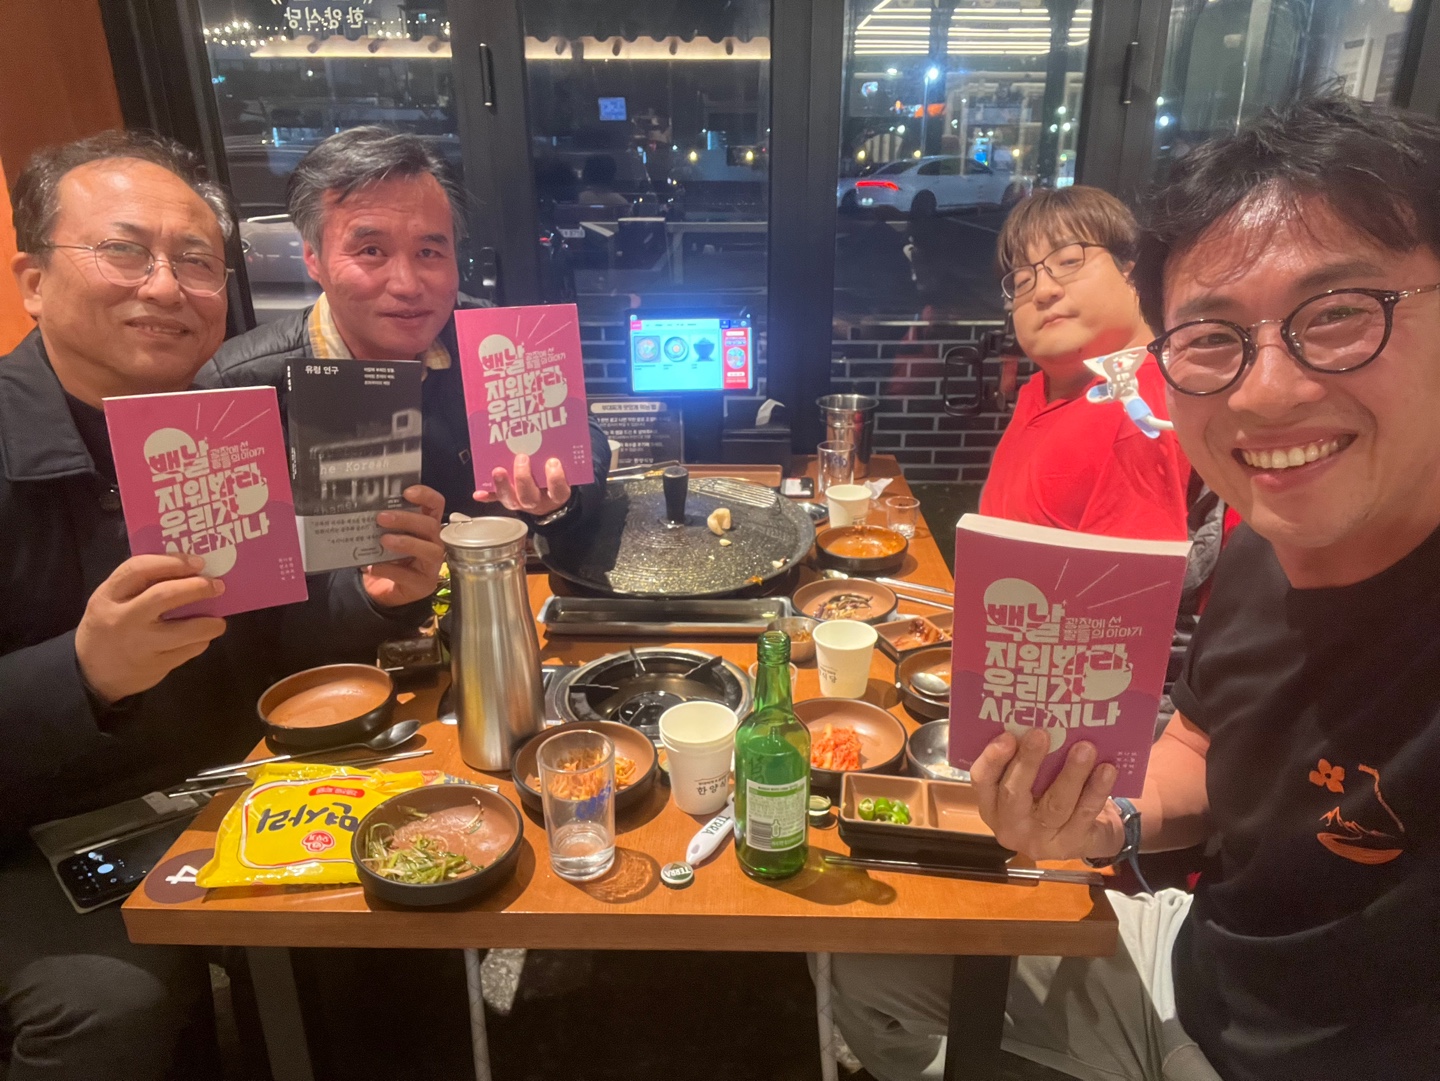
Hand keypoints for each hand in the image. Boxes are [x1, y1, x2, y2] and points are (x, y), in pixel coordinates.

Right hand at [75, 554, 227, 704]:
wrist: (92, 673)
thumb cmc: (110, 626)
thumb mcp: (112, 600)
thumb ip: (140, 584)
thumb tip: (189, 569)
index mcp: (109, 596)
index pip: (139, 568)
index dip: (173, 562)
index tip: (198, 562)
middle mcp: (124, 618)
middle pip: (166, 595)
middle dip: (197, 588)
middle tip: (217, 586)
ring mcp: (140, 644)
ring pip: (185, 630)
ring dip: (210, 623)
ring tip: (218, 621)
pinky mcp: (155, 666)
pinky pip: (188, 651)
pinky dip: (201, 642)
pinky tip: (201, 637)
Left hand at [362, 485, 445, 607]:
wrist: (384, 591)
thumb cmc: (388, 558)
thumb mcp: (387, 536)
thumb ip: (384, 524)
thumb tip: (364, 508)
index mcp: (426, 526)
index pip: (435, 505)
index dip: (425, 496)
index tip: (407, 492)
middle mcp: (434, 543)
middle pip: (430, 526)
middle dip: (407, 519)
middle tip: (381, 517)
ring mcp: (432, 565)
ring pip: (429, 550)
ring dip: (406, 542)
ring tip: (383, 540)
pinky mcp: (423, 584)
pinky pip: (408, 575)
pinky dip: (388, 569)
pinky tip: (372, 566)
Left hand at [475, 454, 570, 516]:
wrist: (548, 500)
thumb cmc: (554, 477)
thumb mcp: (562, 471)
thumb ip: (559, 460)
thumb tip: (558, 442)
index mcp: (555, 494)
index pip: (558, 491)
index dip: (555, 478)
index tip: (553, 461)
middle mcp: (537, 501)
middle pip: (529, 497)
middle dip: (523, 478)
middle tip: (522, 457)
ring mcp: (520, 502)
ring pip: (510, 499)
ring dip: (502, 485)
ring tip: (498, 470)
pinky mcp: (507, 499)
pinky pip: (495, 498)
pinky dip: (487, 495)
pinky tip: (479, 493)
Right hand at [970, 729, 1119, 861]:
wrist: (1085, 838)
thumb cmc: (1049, 797)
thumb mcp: (1031, 783)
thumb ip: (1025, 761)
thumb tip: (1038, 720)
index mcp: (992, 804)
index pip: (982, 780)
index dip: (992, 758)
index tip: (1007, 735)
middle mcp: (1010, 826)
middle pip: (1013, 793)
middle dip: (1027, 762)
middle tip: (1042, 733)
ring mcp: (1040, 840)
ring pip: (1055, 804)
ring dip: (1070, 774)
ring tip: (1085, 748)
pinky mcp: (1070, 845)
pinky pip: (1084, 813)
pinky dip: (1096, 790)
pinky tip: (1106, 770)